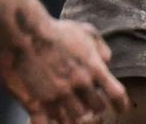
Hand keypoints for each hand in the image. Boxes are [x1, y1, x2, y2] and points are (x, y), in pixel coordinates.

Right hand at [0, 18, 128, 123]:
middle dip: (95, 108)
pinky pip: (49, 123)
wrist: (25, 35)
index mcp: (93, 68)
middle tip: (90, 106)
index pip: (116, 94)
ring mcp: (59, 96)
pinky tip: (52, 118)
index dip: (120, 104)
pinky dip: (53, 121)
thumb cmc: (55, 30)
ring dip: (75, 115)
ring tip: (71, 111)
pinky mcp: (39, 103)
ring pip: (75, 119)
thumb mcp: (86, 31)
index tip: (120, 109)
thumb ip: (101, 48)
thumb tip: (108, 61)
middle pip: (96, 109)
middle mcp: (80, 85)